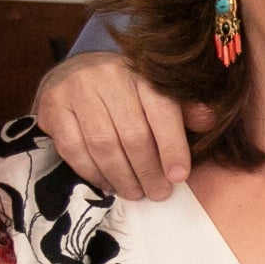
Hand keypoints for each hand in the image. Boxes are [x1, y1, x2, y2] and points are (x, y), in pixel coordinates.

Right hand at [31, 52, 209, 200]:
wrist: (73, 73)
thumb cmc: (124, 91)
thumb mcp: (156, 92)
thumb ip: (183, 107)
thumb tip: (210, 120)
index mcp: (140, 71)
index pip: (161, 110)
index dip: (172, 146)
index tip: (179, 176)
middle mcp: (107, 75)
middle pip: (133, 134)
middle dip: (148, 171)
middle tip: (157, 192)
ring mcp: (77, 90)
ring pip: (104, 145)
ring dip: (123, 177)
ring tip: (135, 192)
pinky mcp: (54, 107)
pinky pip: (75, 150)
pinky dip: (94, 174)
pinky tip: (108, 183)